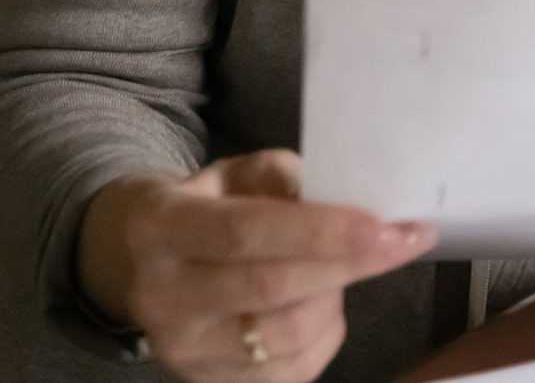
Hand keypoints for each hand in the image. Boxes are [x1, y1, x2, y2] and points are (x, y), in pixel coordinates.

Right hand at [77, 149, 437, 380]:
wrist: (131, 263)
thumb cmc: (198, 206)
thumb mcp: (229, 172)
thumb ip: (283, 179)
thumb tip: (351, 200)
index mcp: (163, 228)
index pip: (247, 234)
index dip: (320, 232)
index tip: (384, 224)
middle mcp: (165, 298)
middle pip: (271, 290)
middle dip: (348, 265)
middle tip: (403, 240)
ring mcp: (184, 353)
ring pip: (284, 338)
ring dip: (335, 298)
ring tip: (345, 266)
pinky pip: (289, 372)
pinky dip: (324, 334)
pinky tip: (325, 303)